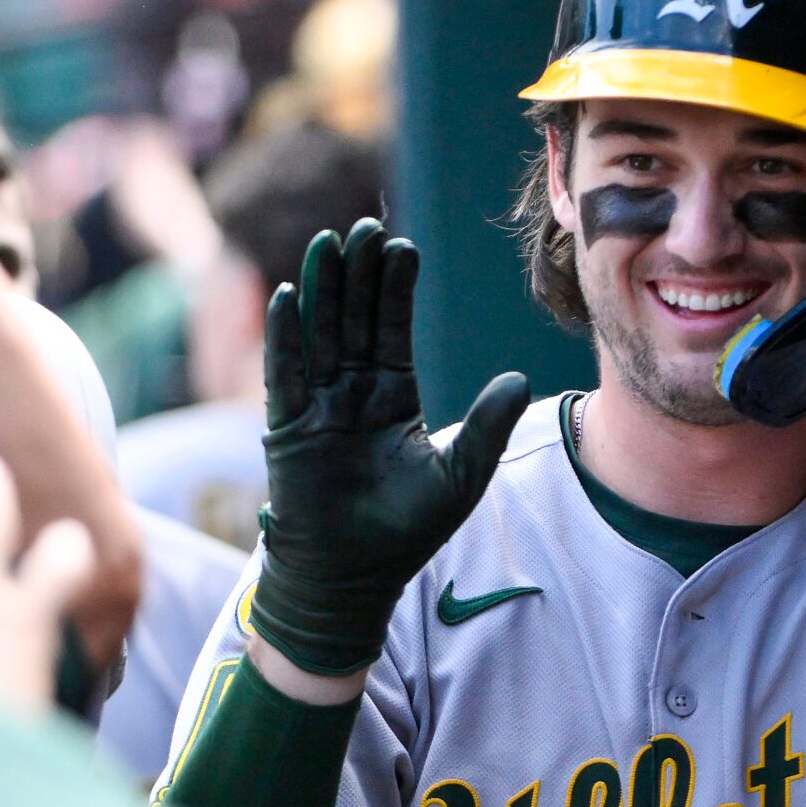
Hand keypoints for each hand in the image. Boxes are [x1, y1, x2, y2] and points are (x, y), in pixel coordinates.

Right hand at [251, 220, 529, 676]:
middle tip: (364, 227)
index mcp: (391, 397)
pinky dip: (285, 336)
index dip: (395, 289)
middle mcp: (351, 393)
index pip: (392, 330)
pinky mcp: (286, 429)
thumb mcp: (459, 476)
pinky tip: (288, 294)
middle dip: (358, 275)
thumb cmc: (404, 533)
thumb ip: (486, 426)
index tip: (402, 247)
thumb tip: (521, 379)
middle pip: (353, 320)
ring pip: (319, 335)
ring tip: (329, 244)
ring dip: (322, 290)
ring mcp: (316, 407)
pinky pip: (284, 373)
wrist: (352, 580)